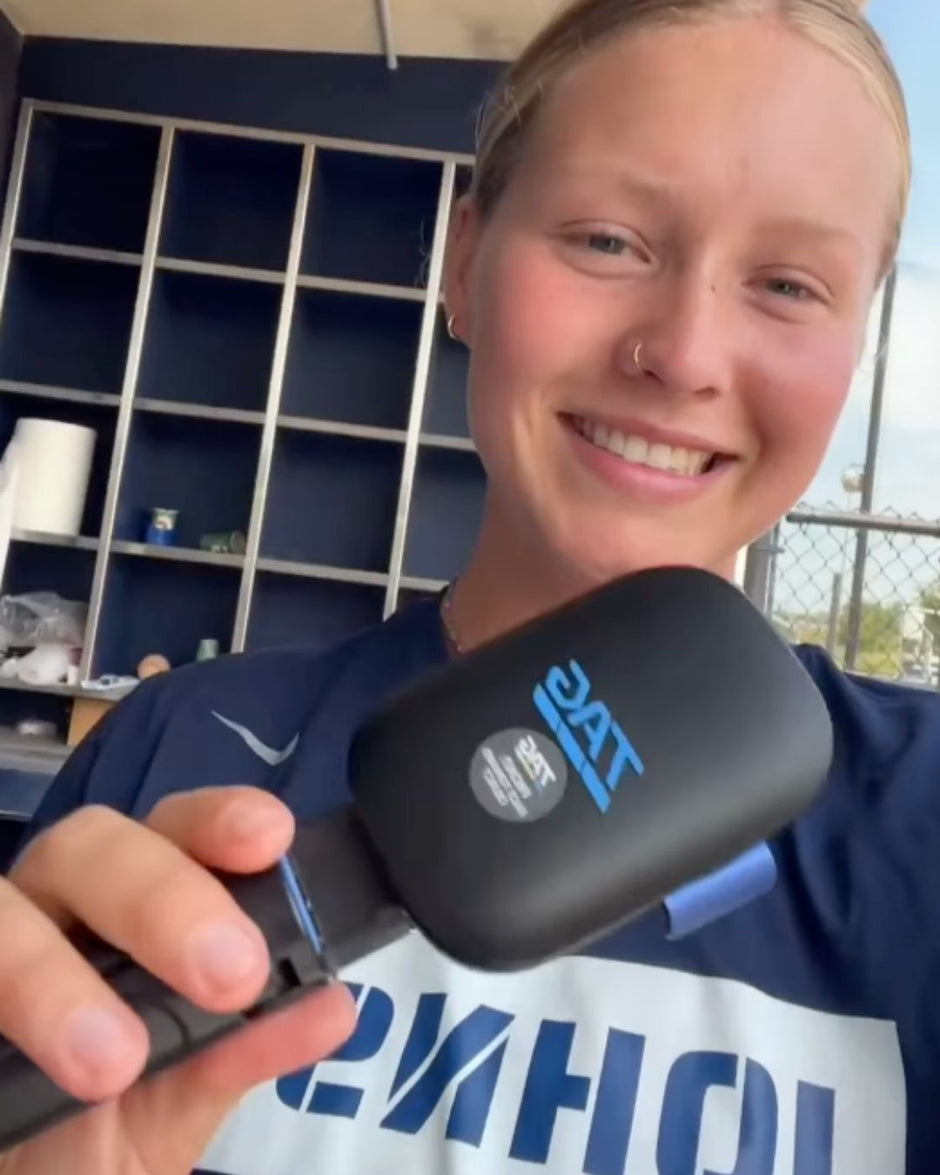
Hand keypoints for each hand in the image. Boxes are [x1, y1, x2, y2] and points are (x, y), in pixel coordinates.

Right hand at [0, 787, 356, 1174]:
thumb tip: (332, 1006)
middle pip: (92, 844)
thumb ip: (247, 1046)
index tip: (270, 838)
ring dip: (53, 978)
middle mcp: (58, 901)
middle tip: (229, 974)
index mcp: (134, 900)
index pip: (177, 826)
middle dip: (161, 898)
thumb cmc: (103, 1135)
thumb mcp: (182, 1098)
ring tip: (115, 1064)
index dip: (218, 818)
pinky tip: (6, 1061)